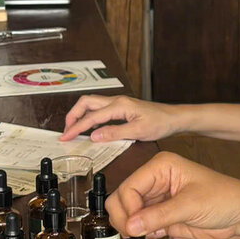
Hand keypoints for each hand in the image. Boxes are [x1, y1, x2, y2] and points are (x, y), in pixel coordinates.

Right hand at [61, 94, 178, 143]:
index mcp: (119, 105)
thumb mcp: (138, 131)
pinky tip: (90, 128)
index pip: (91, 117)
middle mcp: (117, 101)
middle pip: (85, 103)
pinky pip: (100, 109)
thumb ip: (115, 133)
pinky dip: (90, 117)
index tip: (66, 137)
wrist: (173, 118)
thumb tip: (94, 136)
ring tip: (74, 129)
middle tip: (66, 131)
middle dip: (73, 115)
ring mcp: (118, 103)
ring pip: (91, 104)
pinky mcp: (121, 108)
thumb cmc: (161, 122)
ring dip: (80, 115)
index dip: (76, 128)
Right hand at [107, 153, 239, 238]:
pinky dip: (141, 234)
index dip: (127, 208)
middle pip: (122, 199)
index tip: (133, 226)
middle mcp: (155, 180)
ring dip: (132, 228)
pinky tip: (154, 237)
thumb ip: (159, 215)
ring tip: (146, 236)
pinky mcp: (161, 215)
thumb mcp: (191, 205)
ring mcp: (157, 199)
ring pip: (128, 214)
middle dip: (125, 218)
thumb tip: (131, 225)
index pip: (129, 187)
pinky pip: (140, 225)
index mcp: (161, 167)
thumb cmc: (224, 198)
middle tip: (134, 234)